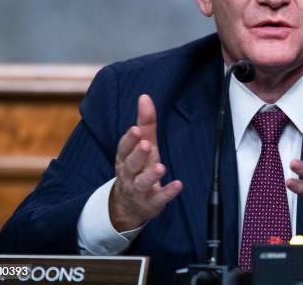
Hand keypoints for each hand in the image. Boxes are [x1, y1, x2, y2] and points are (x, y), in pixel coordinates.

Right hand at [109, 94, 182, 231]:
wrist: (129, 205)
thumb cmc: (138, 167)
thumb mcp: (141, 145)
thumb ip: (145, 122)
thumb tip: (144, 97)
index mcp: (125, 158)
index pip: (124, 148)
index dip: (129, 139)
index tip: (136, 129)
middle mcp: (129, 174)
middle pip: (130, 165)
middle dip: (137, 155)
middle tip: (146, 145)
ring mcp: (139, 190)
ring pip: (141, 183)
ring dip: (150, 175)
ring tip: (160, 167)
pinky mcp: (151, 203)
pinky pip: (159, 199)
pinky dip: (168, 192)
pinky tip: (178, 185)